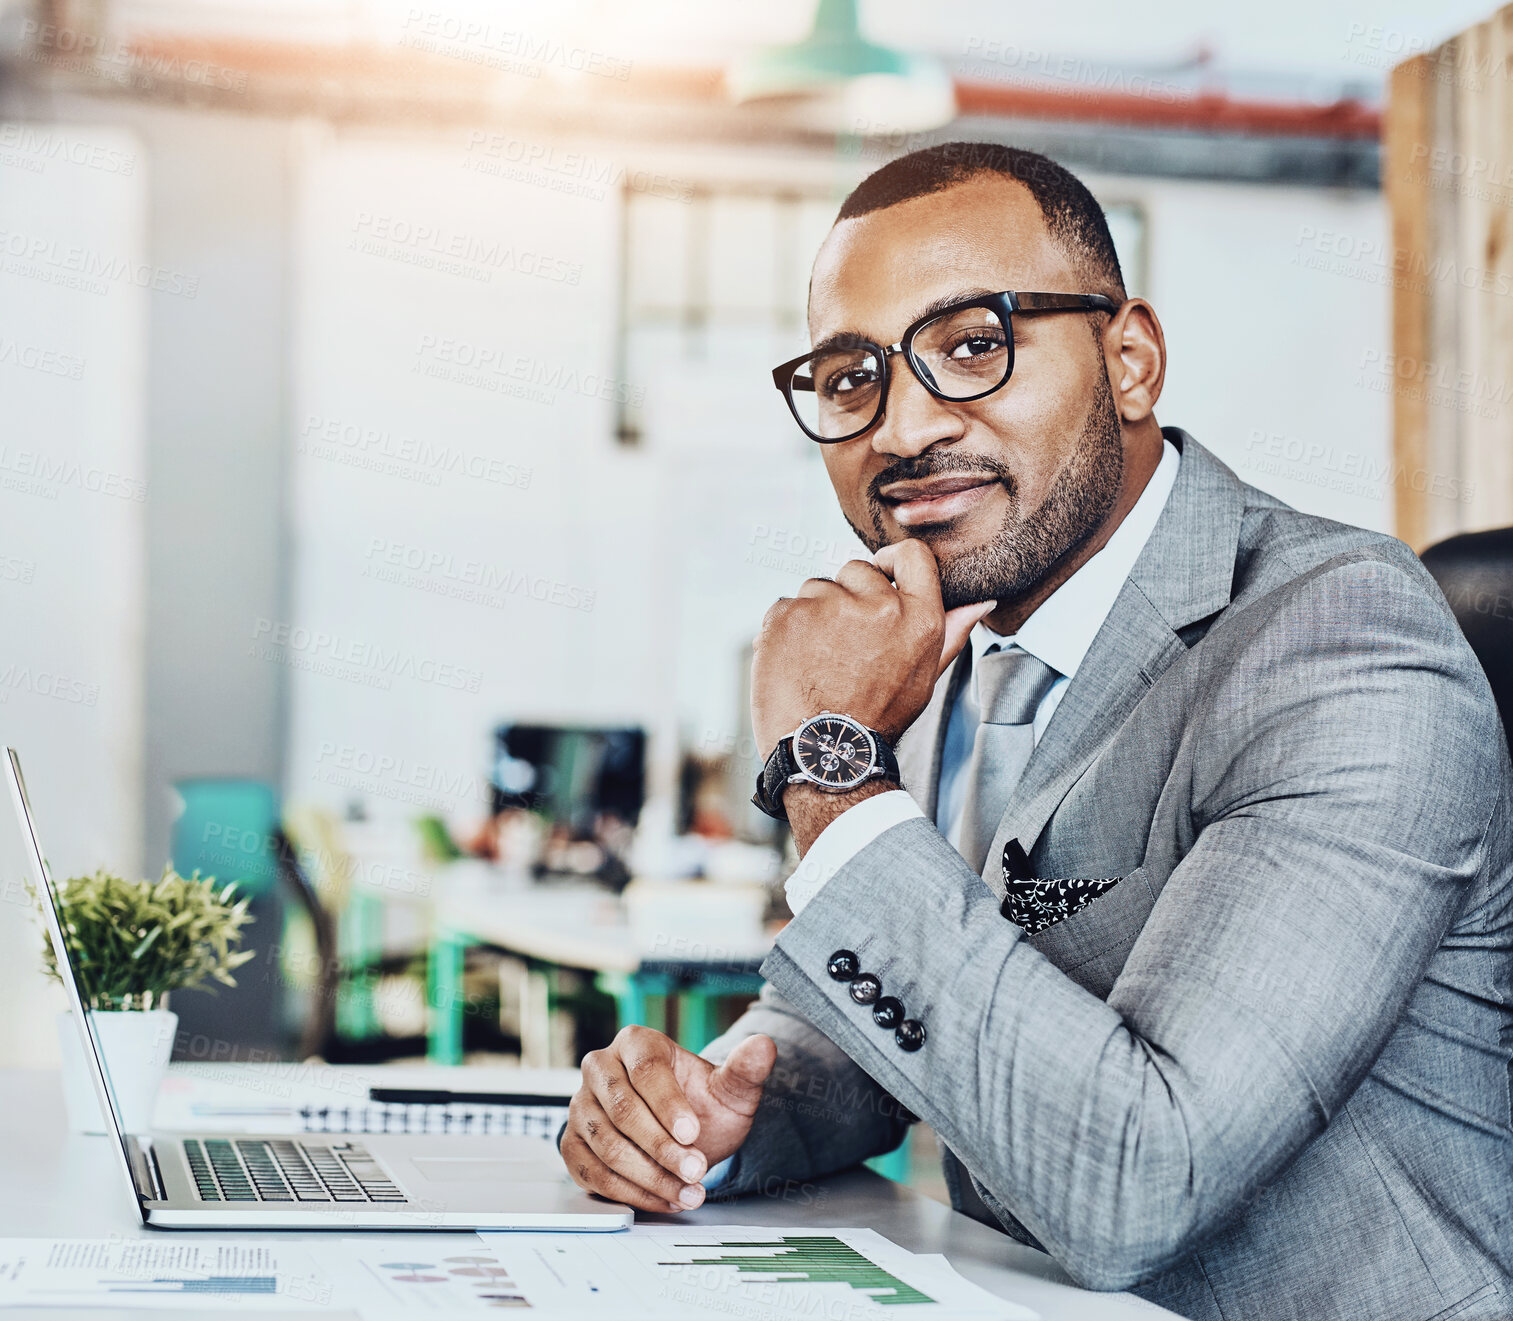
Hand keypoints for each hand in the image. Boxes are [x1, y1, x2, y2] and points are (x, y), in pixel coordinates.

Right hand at [562, 1026, 775, 1213]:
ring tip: (689, 1191)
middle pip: (623, 1110)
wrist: (681, 1136)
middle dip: (662, 1148)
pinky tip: (666, 1199)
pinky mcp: (572, 1144)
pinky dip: (631, 1193)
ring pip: (607, 1145)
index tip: (693, 1134)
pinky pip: (593, 1173)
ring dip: (650, 1176)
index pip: (646, 1070)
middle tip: (697, 1170)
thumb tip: (764, 1046)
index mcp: (636, 1043)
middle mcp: (600, 1068)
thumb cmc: (702, 1105)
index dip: (668, 1105)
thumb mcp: (730, 1089)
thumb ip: (746, 1069)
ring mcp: (580, 1106)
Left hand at [750, 539, 995, 755]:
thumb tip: (980, 601)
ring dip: (816, 613)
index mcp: (918, 617)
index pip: (912, 556)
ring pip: (818, 587)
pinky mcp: (790, 613)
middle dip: (848, 597)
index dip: (892, 561)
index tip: (881, 573)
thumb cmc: (876, 717)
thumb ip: (952, 631)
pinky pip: (787, 605)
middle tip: (844, 644)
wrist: (825, 751)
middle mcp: (877, 605)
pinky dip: (787, 628)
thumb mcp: (925, 676)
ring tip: (819, 659)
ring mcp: (829, 606)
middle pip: (856, 570)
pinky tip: (796, 661)